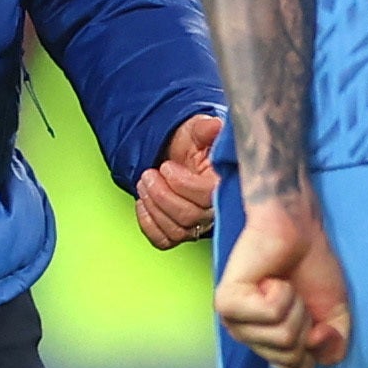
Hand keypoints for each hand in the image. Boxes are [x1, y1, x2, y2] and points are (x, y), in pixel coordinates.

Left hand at [136, 113, 221, 248]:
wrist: (175, 155)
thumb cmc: (190, 143)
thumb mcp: (196, 129)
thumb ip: (206, 128)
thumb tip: (216, 127)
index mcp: (224, 184)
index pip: (208, 197)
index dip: (184, 185)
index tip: (167, 167)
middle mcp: (214, 210)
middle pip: (190, 217)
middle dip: (162, 195)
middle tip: (148, 175)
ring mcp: (197, 224)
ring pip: (176, 230)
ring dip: (153, 207)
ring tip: (143, 184)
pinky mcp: (179, 233)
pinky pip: (164, 240)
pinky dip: (148, 224)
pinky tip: (143, 204)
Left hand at [214, 195, 350, 367]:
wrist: (298, 227)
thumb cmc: (312, 268)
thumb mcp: (335, 317)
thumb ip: (332, 348)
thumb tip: (313, 344)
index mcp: (268, 345)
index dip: (317, 345)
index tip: (312, 314)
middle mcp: (248, 338)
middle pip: (291, 356)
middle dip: (306, 322)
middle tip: (295, 293)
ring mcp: (234, 322)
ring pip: (283, 335)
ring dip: (295, 304)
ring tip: (282, 284)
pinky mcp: (227, 302)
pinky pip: (271, 313)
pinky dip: (282, 292)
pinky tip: (271, 278)